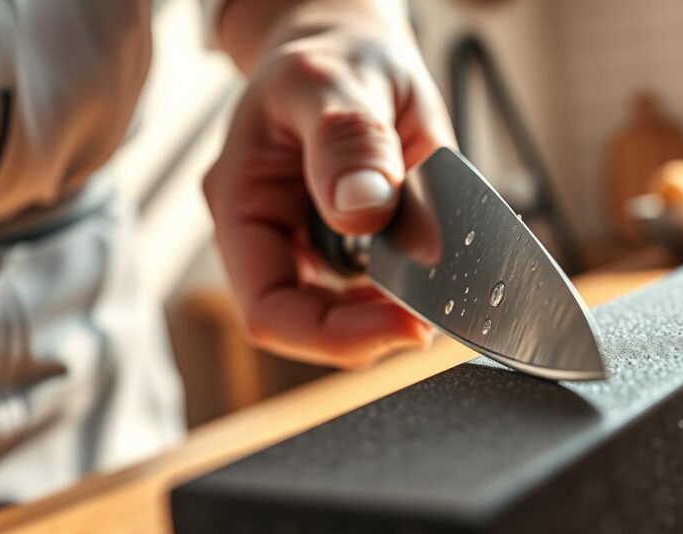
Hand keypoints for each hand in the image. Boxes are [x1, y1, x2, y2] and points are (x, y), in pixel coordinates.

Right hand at [204, 0, 454, 367]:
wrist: (347, 48)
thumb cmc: (330, 56)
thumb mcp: (333, 81)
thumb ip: (348, 140)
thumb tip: (362, 208)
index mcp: (242, 203)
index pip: (269, 308)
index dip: (335, 336)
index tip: (406, 327)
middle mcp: (268, 235)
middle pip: (310, 322)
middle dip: (374, 326)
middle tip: (438, 313)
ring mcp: (308, 243)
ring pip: (346, 311)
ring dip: (394, 308)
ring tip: (440, 276)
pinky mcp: (347, 243)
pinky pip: (374, 285)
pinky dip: (410, 284)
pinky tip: (433, 260)